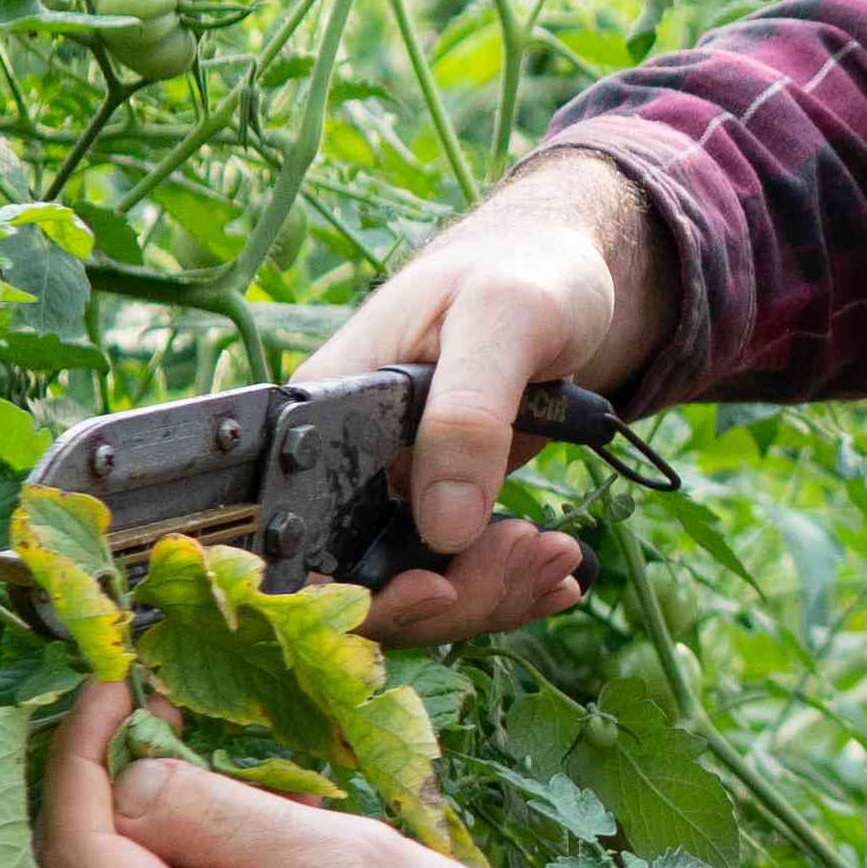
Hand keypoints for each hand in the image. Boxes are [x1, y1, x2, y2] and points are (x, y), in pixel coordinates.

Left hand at [30, 682, 619, 867]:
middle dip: (72, 802)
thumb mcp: (357, 862)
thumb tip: (130, 776)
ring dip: (100, 855)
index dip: (77, 760)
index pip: (77, 856)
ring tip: (158, 777)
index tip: (113, 687)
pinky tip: (194, 859)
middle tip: (124, 726)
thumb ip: (227, 817)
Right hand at [304, 149, 671, 642]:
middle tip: (534, 555)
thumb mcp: (502, 319)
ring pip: (413, 591)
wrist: (564, 275)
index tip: (439, 589)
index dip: (358, 590)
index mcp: (319, 417)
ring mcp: (385, 493)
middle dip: (451, 594)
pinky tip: (556, 573)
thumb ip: (468, 414)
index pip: (302, 539)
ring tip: (557, 556)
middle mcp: (337, 465)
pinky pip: (454, 576)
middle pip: (359, 584)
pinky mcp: (436, 508)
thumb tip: (441, 527)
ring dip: (490, 593)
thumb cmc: (524, 273)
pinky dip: (507, 586)